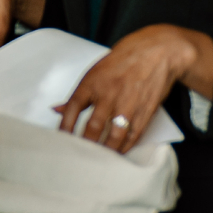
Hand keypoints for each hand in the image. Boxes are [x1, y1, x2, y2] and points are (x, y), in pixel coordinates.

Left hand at [55, 25, 208, 153]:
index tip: (60, 140)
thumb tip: (56, 109)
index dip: (64, 127)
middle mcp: (108, 95)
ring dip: (105, 149)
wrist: (156, 53)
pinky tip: (117, 152)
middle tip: (78, 155)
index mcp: (91, 84)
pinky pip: (133, 134)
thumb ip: (76, 95)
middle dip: (85, 143)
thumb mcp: (93, 73)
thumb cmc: (121, 63)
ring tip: (97, 159)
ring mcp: (128, 104)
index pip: (72, 109)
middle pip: (92, 126)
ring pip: (114, 134)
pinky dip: (125, 146)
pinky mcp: (145, 111)